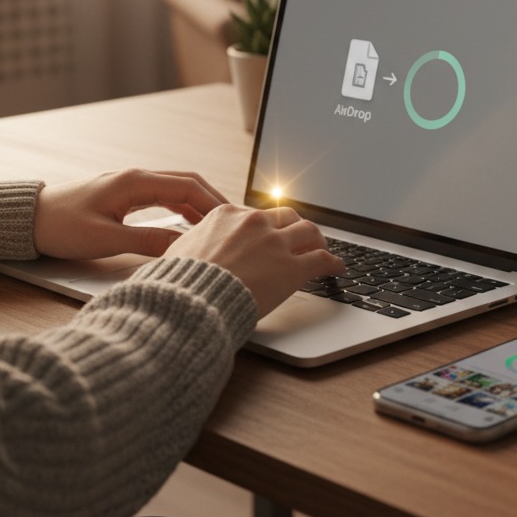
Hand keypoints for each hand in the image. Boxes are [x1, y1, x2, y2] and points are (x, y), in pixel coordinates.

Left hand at [33, 169, 227, 259]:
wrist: (28, 220)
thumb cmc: (61, 227)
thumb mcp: (106, 240)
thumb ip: (147, 243)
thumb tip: (183, 248)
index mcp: (134, 182)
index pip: (187, 186)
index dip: (213, 202)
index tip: (232, 220)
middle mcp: (136, 177)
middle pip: (187, 183)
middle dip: (213, 201)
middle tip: (235, 222)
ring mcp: (131, 185)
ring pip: (177, 189)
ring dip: (199, 205)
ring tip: (219, 226)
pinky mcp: (125, 195)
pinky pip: (163, 197)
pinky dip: (182, 208)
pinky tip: (190, 225)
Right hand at [164, 203, 343, 317]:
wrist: (191, 301)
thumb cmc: (181, 282)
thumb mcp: (179, 252)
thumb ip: (192, 245)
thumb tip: (186, 252)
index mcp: (227, 215)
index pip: (256, 215)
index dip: (267, 227)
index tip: (270, 236)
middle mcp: (254, 223)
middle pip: (286, 216)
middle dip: (295, 227)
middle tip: (300, 239)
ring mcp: (275, 244)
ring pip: (309, 231)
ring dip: (318, 240)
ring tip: (322, 249)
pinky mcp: (291, 268)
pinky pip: (322, 259)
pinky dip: (334, 263)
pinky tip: (337, 269)